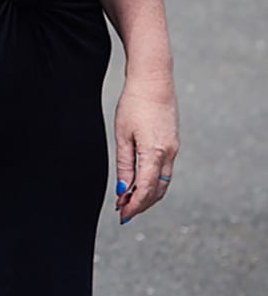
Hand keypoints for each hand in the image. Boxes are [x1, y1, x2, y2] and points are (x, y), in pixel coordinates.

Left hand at [114, 73, 178, 221]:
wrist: (154, 81)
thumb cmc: (134, 104)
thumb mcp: (123, 136)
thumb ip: (125, 166)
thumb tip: (123, 191)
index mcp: (155, 153)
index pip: (145, 190)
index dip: (134, 205)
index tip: (122, 215)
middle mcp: (169, 154)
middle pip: (157, 191)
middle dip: (141, 204)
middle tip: (124, 213)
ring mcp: (174, 149)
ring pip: (164, 182)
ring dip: (148, 195)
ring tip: (130, 201)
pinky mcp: (173, 143)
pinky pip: (165, 171)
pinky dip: (154, 182)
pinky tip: (141, 183)